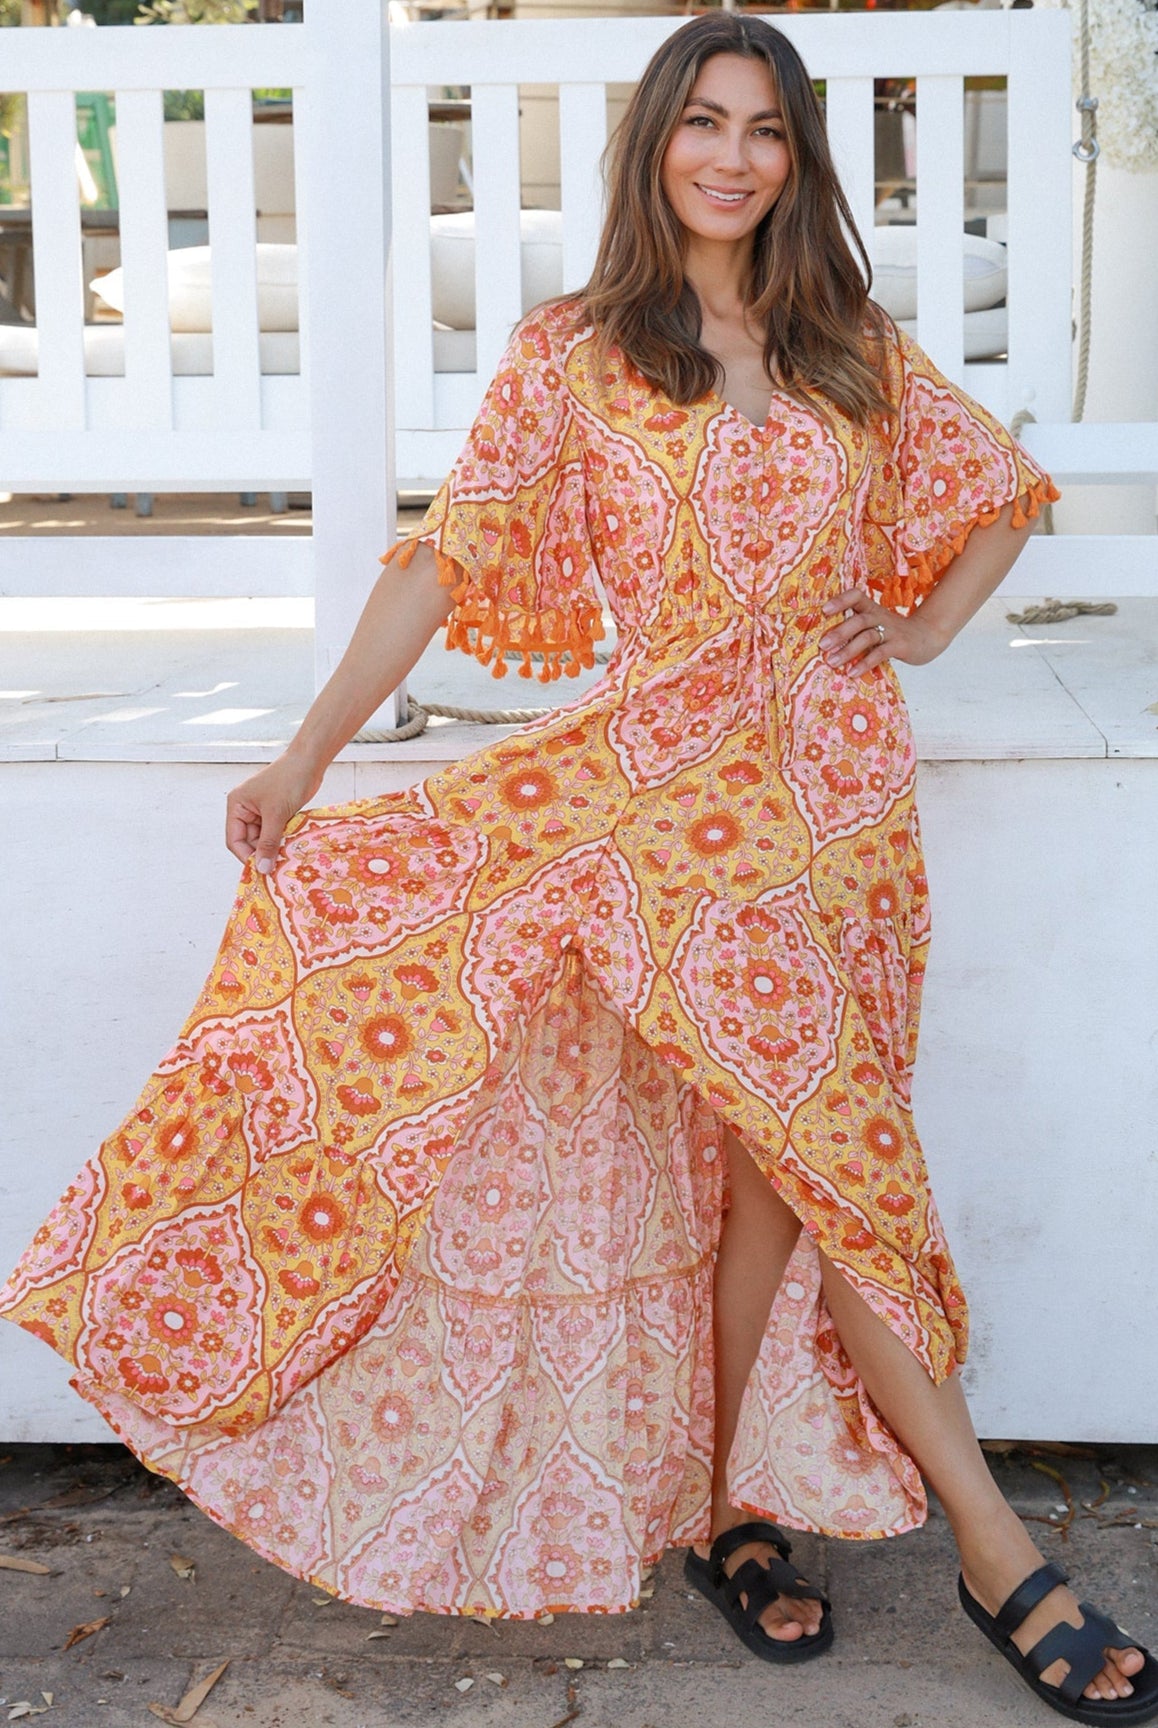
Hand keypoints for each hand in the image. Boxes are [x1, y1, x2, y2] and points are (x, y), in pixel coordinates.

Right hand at [225, 754, 321, 872]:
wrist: (309, 761)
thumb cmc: (289, 780)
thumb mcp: (276, 814)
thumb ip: (268, 842)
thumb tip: (262, 867)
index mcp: (237, 806)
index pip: (234, 840)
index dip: (246, 856)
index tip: (261, 870)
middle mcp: (245, 809)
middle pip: (249, 841)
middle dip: (263, 852)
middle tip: (278, 866)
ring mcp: (260, 810)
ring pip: (264, 838)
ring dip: (274, 846)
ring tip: (287, 855)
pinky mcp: (275, 812)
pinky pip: (275, 832)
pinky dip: (282, 839)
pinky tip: (292, 845)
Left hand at [820, 587, 947, 676]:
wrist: (928, 636)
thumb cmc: (893, 633)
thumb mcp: (875, 624)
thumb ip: (855, 629)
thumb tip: (826, 642)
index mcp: (871, 609)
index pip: (856, 596)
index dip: (841, 600)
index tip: (824, 609)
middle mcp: (880, 617)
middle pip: (859, 620)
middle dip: (840, 632)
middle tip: (823, 645)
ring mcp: (891, 631)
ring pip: (868, 637)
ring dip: (848, 650)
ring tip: (832, 662)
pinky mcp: (900, 645)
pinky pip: (880, 653)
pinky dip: (865, 663)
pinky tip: (852, 673)